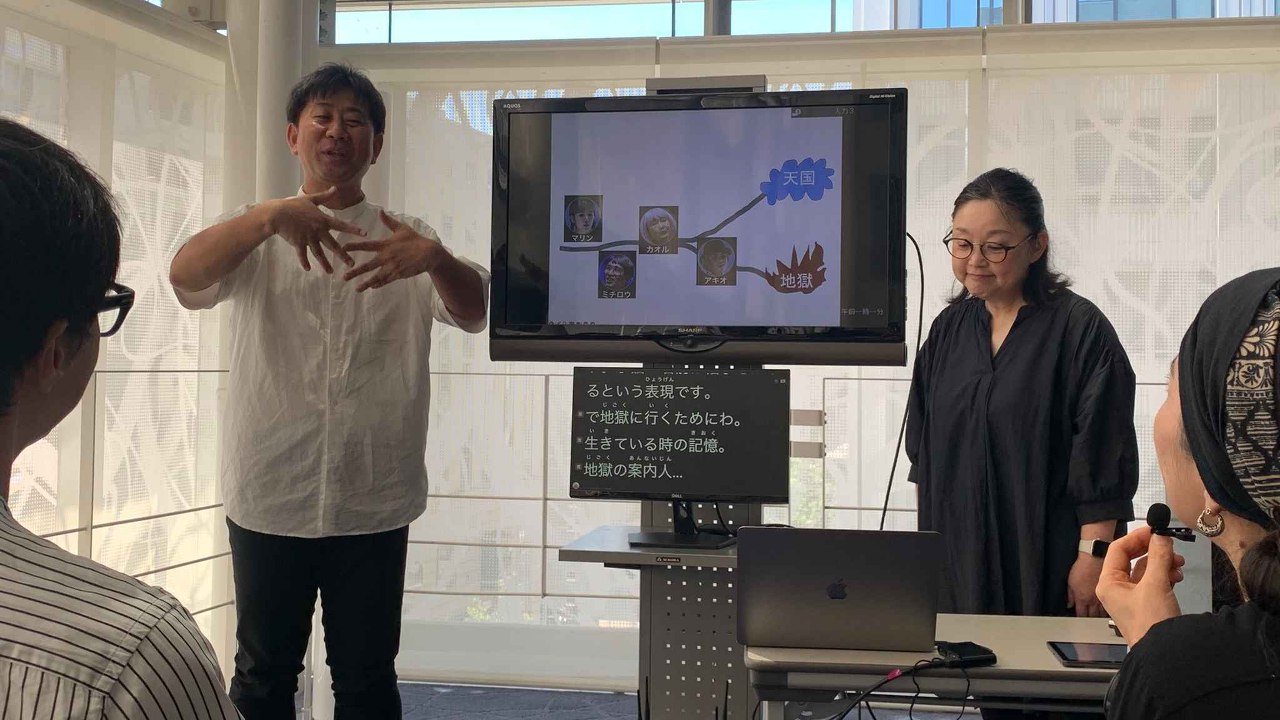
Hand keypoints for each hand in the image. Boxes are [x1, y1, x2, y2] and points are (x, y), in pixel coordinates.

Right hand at [266, 186, 363, 272]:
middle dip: (343, 255)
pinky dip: (304, 262)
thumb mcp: (310, 199)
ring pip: (319, 253)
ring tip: (330, 272)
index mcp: (323, 220)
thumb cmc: (293, 205)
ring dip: (325, 264)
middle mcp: (318, 231)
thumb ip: (324, 196)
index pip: (342, 225)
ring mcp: (308, 238)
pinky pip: (302, 255)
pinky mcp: (298, 243)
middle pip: (333, 245)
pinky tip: (308, 269)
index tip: (365, 234)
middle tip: (351, 264)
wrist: (277, 213)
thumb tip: (335, 188)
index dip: (353, 229)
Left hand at [342, 211, 443, 291]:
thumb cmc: (416, 240)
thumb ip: (389, 221)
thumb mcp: (402, 228)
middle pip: (368, 266)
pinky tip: (372, 287)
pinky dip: (379, 284)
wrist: (429, 253)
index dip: (354, 246)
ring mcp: (392, 267)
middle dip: (355, 271)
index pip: (366, 245)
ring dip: (366, 283)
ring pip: (376, 277)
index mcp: (386, 245)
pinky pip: (386, 280)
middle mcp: (387, 257)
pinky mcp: (399, 274)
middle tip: (344, 277)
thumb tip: (380, 211)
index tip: (343, 247)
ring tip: (357, 289)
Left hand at [1067, 553, 1107, 617]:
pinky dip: (1112, 607)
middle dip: (1092, 620)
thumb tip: (1069, 605)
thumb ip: (1070, 595)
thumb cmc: (1083, 565)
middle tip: (1092, 622)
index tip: (1080, 620)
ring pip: (1104, 612)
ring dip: (1103, 615)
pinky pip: (1113, 603)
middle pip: (1093, 616)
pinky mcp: (1114, 592)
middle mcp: (1094, 601)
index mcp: (1082, 598)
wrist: (1096, 556)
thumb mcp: (1070, 581)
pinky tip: (1113, 608)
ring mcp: (1105, 596)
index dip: (1080, 618)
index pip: (1081, 614)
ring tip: (1102, 618)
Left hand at [1096, 526, 1184, 645]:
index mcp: (1108, 583)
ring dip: (1162, 563)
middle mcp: (1116, 589)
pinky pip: (1154, 582)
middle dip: (1153, 550)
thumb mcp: (1156, 585)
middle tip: (1169, 543)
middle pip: (1132, 559)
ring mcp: (1131, 597)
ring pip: (1146, 570)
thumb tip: (1160, 536)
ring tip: (1178, 563)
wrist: (1166, 655)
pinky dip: (1166, 576)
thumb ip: (1159, 557)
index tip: (1154, 529)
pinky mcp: (1146, 605)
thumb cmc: (1152, 624)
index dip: (1136, 537)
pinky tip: (1177, 576)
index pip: (1118, 549)